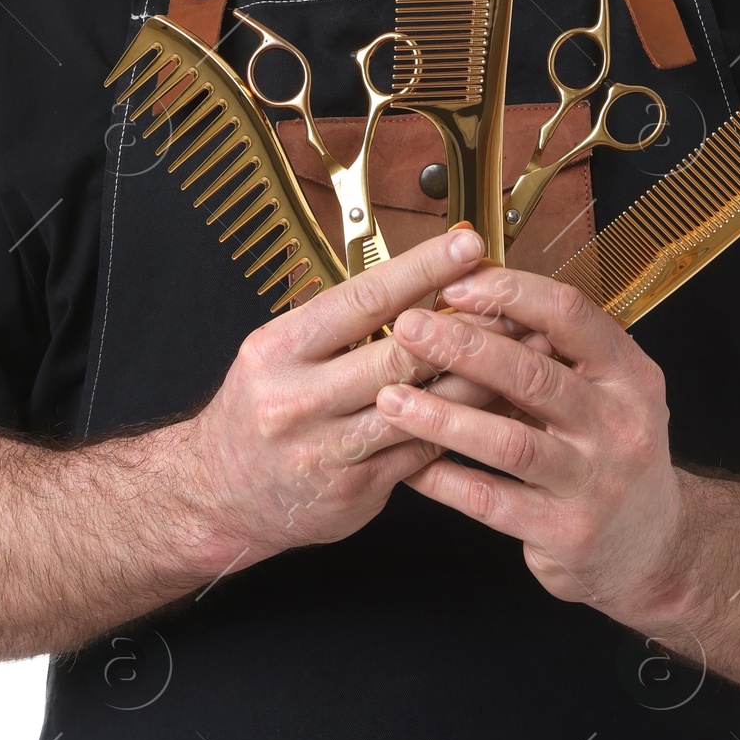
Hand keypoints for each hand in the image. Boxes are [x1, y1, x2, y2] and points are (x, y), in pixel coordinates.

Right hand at [182, 227, 495, 572]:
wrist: (216, 495)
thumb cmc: (260, 409)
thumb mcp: (280, 351)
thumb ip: (341, 324)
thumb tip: (419, 283)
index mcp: (280, 351)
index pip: (362, 299)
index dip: (421, 269)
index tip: (467, 244)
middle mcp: (300, 401)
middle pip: (400, 356)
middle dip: (465, 326)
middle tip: (514, 300)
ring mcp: (328, 453)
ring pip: (421, 409)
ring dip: (478, 377)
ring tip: (523, 349)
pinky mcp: (355, 494)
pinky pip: (422, 454)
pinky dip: (464, 426)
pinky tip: (498, 405)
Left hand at [375, 265, 689, 628]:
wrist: (652, 547)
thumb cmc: (610, 450)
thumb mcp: (605, 391)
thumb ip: (552, 352)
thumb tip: (473, 298)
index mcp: (628, 374)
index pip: (570, 315)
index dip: (510, 294)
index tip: (455, 285)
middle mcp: (619, 425)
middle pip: (533, 375)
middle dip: (462, 347)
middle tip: (409, 328)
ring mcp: (595, 483)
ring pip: (508, 442)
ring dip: (442, 417)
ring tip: (391, 398)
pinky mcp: (566, 533)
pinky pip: (491, 500)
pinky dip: (444, 479)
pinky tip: (409, 463)